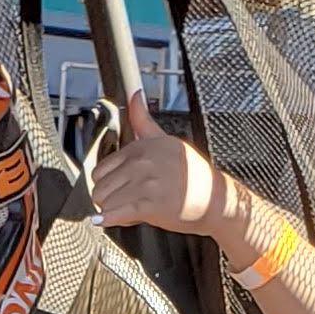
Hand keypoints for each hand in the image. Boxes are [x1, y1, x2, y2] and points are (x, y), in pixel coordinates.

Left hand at [90, 92, 251, 248]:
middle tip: (129, 200)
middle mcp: (142, 162)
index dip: (110, 183)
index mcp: (142, 147)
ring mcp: (145, 183)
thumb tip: (134, 93)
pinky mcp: (149, 205)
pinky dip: (110, 220)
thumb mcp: (166, 140)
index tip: (125, 187)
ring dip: (113, 210)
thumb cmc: (192, 175)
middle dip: (110, 198)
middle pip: (99, 187)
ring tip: (133, 208)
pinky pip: (115, 214)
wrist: (215, 200)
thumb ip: (143, 120)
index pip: (101, 169)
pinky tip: (114, 219)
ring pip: (104, 202)